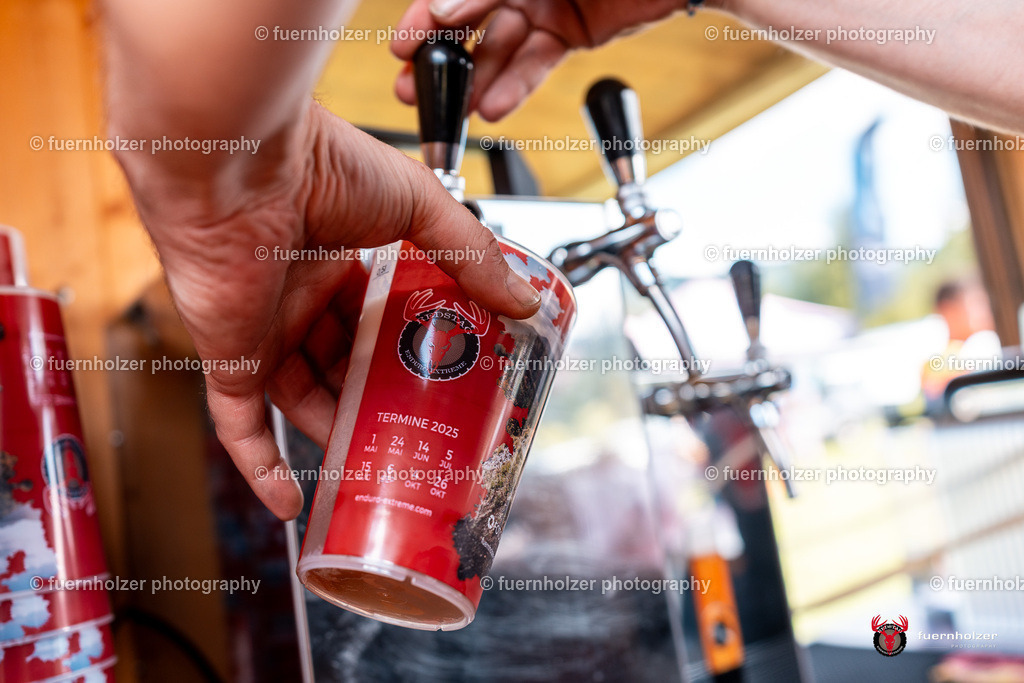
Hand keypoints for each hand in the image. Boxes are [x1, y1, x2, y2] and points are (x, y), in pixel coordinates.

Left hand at [115, 102, 540, 519]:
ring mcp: (265, 330)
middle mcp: (300, 296)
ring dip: (339, 434)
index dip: (412, 346)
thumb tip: (524, 299)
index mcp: (339, 257)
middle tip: (423, 428)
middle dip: (381, 398)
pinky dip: (262, 468)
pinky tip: (293, 502)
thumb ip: (470, 253)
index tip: (449, 374)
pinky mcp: (230, 358)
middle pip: (345, 364)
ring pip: (304, 399)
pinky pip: (241, 426)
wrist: (239, 165)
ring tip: (382, 466)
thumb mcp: (417, 205)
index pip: (378, 315)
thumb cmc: (318, 164)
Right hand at [391, 0, 689, 120]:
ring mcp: (548, 3)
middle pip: (473, 20)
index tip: (402, 43)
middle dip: (441, 57)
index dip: (428, 15)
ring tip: (451, 114)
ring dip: (474, 82)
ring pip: (503, 48)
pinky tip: (494, 109)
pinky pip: (537, 62)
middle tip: (410, 89)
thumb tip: (448, 7)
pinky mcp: (572, 32)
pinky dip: (517, 86)